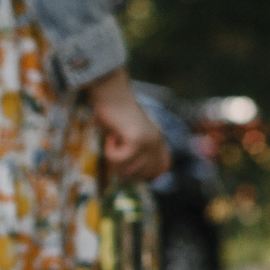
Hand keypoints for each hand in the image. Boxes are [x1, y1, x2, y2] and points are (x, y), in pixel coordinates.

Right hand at [86, 69, 170, 183]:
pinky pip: (120, 160)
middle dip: (123, 169)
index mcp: (158, 142)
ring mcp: (149, 142)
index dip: (143, 174)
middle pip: (141, 176)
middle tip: (113, 152)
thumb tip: (130, 177)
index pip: (160, 170)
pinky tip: (112, 136)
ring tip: (113, 141)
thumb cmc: (112, 114)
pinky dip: (111, 152)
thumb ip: (133, 156)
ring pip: (129, 170)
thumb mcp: (126, 138)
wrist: (110, 93)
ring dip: (114, 159)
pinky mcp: (137, 140)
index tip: (127, 165)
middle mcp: (157, 143)